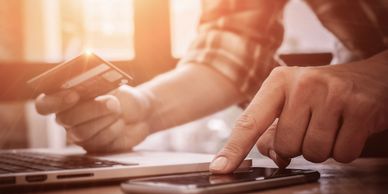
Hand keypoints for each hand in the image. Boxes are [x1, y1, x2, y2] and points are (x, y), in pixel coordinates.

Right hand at [35, 85, 153, 152]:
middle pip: (65, 120)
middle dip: (91, 109)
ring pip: (82, 133)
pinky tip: (120, 123)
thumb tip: (88, 84)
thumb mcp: (112, 86)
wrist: (141, 113)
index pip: (44, 104)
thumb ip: (98, 86)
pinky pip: (97, 142)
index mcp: (66, 99)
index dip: (54, 101)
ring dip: (105, 119)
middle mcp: (68, 118)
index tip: (74, 95)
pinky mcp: (93, 147)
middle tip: (112, 102)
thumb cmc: (123, 97)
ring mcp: (79, 135)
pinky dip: (113, 130)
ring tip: (118, 111)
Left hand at [210, 51, 387, 172]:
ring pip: (312, 153)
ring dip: (321, 149)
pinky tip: (347, 129)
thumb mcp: (292, 101)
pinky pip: (342, 154)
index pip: (250, 122)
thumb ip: (274, 128)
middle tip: (312, 127)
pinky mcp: (360, 108)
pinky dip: (343, 150)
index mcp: (279, 81)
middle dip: (298, 146)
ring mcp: (333, 94)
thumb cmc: (324, 93)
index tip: (219, 168)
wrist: (372, 77)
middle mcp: (303, 83)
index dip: (234, 149)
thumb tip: (272, 154)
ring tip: (330, 126)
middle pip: (285, 146)